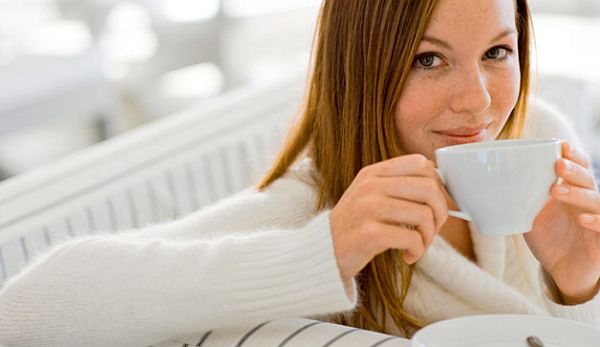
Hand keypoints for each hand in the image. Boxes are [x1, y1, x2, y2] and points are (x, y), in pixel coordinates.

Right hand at [329, 154, 448, 286]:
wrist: (324, 251)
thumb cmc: (355, 225)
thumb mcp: (369, 194)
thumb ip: (397, 184)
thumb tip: (439, 182)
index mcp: (373, 172)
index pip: (421, 163)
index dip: (437, 184)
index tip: (432, 204)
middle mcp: (370, 186)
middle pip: (429, 188)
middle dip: (440, 213)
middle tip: (432, 229)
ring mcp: (368, 208)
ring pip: (424, 215)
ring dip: (429, 236)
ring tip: (419, 245)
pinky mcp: (370, 234)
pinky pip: (412, 239)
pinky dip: (417, 251)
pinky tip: (408, 256)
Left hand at [524, 141, 599, 303]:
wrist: (560, 271)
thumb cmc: (548, 239)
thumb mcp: (530, 216)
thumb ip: (520, 198)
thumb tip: (489, 181)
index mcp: (571, 192)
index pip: (578, 168)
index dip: (573, 156)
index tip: (561, 145)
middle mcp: (587, 203)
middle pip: (588, 180)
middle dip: (573, 170)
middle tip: (557, 165)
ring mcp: (597, 221)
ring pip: (597, 200)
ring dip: (578, 193)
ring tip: (558, 191)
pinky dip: (596, 221)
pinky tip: (583, 219)